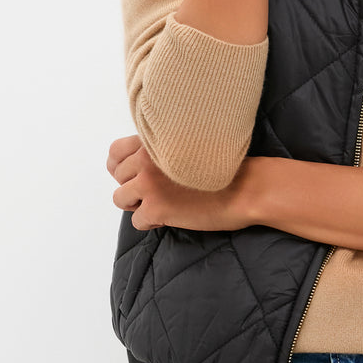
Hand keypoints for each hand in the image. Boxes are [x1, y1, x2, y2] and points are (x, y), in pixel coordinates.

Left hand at [107, 136, 248, 231]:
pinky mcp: (156, 208)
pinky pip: (137, 220)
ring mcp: (149, 184)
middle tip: (158, 192)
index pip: (116, 152)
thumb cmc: (228, 167)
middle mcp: (147, 158)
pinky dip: (152, 222)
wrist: (247, 188)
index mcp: (156, 140)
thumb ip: (164, 149)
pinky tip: (173, 216)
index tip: (134, 175)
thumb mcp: (190, 145)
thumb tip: (142, 164)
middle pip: (119, 178)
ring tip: (165, 204)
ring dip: (140, 204)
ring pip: (121, 199)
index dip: (122, 166)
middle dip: (134, 187)